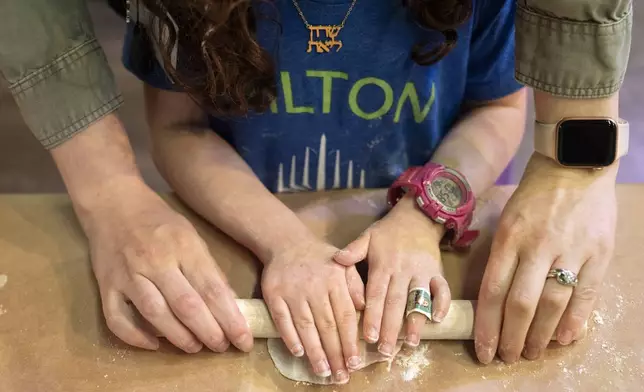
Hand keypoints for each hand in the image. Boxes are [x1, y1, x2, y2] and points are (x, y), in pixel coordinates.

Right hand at [82, 178, 251, 352]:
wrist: (113, 202)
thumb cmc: (158, 220)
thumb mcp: (192, 236)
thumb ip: (208, 268)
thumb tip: (229, 302)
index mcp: (184, 247)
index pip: (212, 289)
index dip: (230, 318)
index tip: (243, 338)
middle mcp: (156, 261)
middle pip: (187, 305)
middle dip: (209, 332)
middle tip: (222, 347)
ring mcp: (129, 274)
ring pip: (155, 314)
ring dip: (178, 337)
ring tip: (195, 347)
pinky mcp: (106, 284)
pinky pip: (117, 318)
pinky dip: (135, 336)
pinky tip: (154, 345)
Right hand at [261, 237, 364, 383]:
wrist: (286, 242)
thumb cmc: (320, 257)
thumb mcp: (343, 264)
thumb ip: (355, 285)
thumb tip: (365, 309)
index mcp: (335, 280)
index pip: (345, 316)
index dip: (350, 341)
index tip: (355, 362)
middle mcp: (314, 287)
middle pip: (327, 326)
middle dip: (335, 353)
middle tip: (341, 376)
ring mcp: (293, 291)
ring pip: (306, 326)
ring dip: (315, 352)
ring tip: (323, 371)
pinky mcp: (274, 294)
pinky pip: (282, 320)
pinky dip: (290, 337)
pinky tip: (299, 353)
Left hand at [334, 195, 450, 352]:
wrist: (418, 217)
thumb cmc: (387, 233)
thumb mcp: (368, 237)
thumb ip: (353, 250)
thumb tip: (336, 258)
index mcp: (383, 264)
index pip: (376, 294)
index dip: (373, 315)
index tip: (368, 337)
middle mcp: (403, 271)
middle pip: (396, 303)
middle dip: (391, 328)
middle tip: (385, 351)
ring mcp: (422, 272)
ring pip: (419, 300)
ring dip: (415, 323)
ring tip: (410, 344)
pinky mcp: (438, 273)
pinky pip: (442, 290)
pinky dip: (441, 304)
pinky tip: (437, 321)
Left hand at [475, 154, 616, 362]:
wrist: (574, 164)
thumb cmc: (534, 195)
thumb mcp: (506, 219)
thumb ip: (502, 257)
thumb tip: (494, 300)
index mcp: (508, 238)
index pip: (492, 291)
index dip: (487, 327)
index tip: (483, 350)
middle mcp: (537, 247)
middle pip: (520, 305)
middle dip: (511, 338)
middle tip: (507, 357)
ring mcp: (570, 250)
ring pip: (552, 305)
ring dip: (540, 336)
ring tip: (531, 352)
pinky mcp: (598, 253)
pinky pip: (586, 295)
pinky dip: (575, 321)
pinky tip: (564, 339)